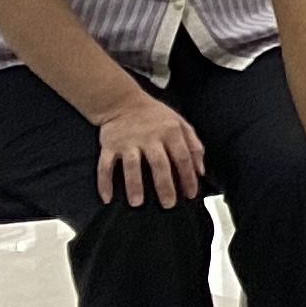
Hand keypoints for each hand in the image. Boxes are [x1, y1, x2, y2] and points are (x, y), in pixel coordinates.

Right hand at [92, 93, 206, 209]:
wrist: (123, 102)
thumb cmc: (156, 117)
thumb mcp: (181, 124)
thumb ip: (194, 145)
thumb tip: (201, 171)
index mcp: (170, 132)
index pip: (182, 157)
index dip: (188, 177)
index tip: (191, 194)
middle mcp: (150, 137)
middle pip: (159, 164)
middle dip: (164, 186)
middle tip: (168, 204)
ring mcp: (128, 141)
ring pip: (131, 165)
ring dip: (134, 185)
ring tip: (137, 203)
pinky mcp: (109, 145)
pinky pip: (105, 165)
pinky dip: (104, 182)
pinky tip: (108, 197)